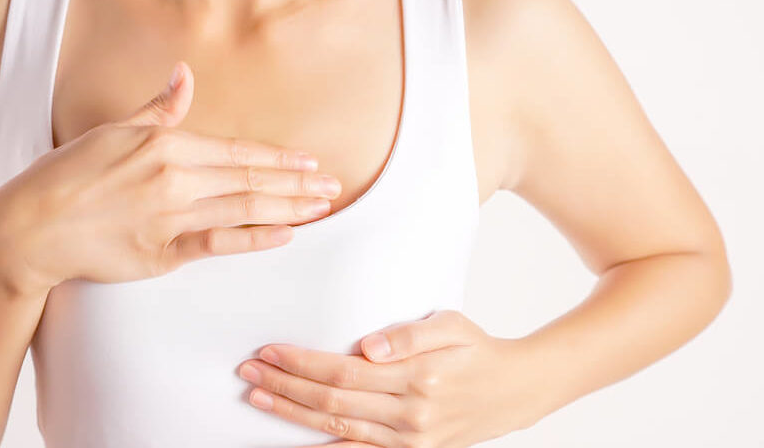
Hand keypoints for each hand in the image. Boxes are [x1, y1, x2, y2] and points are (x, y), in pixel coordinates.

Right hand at [0, 61, 342, 291]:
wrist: (30, 227)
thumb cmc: (67, 175)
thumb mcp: (114, 131)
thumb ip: (158, 109)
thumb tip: (184, 75)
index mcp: (164, 145)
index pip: (237, 152)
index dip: (278, 158)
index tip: (310, 162)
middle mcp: (174, 179)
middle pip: (250, 181)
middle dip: (297, 184)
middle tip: (333, 187)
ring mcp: (169, 218)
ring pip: (243, 210)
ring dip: (288, 208)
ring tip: (321, 208)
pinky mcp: (160, 253)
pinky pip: (218, 244)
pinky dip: (254, 239)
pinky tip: (284, 235)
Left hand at [237, 310, 547, 447]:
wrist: (515, 390)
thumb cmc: (478, 350)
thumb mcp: (452, 326)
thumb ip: (411, 334)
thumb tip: (368, 346)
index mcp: (418, 379)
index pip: (343, 372)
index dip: (301, 363)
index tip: (269, 350)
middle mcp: (410, 415)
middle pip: (331, 403)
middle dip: (285, 386)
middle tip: (248, 371)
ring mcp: (409, 441)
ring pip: (337, 430)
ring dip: (292, 414)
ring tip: (258, 397)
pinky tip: (290, 444)